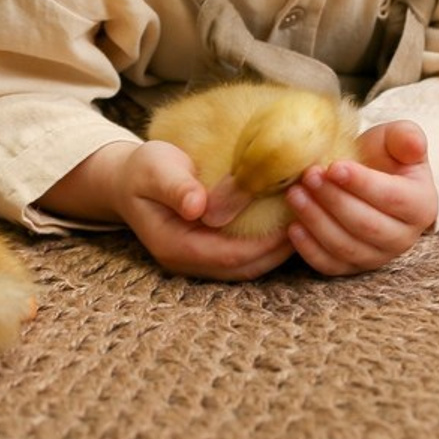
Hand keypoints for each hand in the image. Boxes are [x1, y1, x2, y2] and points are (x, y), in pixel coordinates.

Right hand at [103, 140, 293, 280]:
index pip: (228, 255)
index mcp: (174, 245)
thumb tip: (197, 205)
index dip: (262, 245)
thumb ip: (175, 186)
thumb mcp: (154, 169)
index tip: (292, 223)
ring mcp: (197, 260)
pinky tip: (284, 226)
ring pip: (245, 268)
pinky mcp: (207, 251)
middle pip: (242, 269)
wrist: (127, 179)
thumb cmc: (143, 170)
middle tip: (311, 225)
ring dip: (275, 252)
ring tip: (304, 226)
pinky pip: (241, 256)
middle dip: (277, 252)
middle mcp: (187, 262)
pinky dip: (264, 246)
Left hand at [284, 120, 437, 276]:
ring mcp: (377, 256)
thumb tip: (414, 144)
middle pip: (367, 226)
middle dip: (334, 200)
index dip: (362, 184)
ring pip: (347, 248)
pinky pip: (331, 266)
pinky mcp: (352, 267)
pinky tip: (292, 227)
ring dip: (317, 222)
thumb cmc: (383, 155)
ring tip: (295, 194)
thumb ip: (406, 137)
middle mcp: (403, 238)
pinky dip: (310, 249)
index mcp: (421, 205)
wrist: (369, 176)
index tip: (334, 167)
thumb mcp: (397, 139)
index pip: (392, 199)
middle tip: (309, 176)